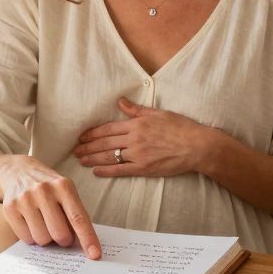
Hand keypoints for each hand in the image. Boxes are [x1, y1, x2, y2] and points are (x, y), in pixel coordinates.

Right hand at [0, 155, 101, 258]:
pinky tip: (31, 223)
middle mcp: (43, 190)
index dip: (87, 238)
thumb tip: (83, 244)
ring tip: (43, 223)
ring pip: (42, 239)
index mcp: (63, 186)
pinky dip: (31, 237)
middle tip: (61, 233)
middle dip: (64, 240)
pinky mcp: (10, 208)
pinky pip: (26, 238)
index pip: (78, 218)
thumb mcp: (65, 192)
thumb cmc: (48, 187)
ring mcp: (25, 199)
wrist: (17, 172)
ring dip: (46, 238)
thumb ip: (75, 214)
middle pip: (60, 234)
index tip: (95, 255)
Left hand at [72, 98, 211, 177]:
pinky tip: (96, 171)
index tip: (82, 136)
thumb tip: (120, 102)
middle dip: (88, 147)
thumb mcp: (158, 113)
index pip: (108, 129)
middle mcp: (134, 139)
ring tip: (81, 160)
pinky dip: (107, 171)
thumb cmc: (181, 127)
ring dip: (93, 158)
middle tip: (75, 150)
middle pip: (105, 143)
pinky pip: (121, 170)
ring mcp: (138, 155)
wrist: (197, 146)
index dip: (93, 133)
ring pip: (110, 157)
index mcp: (137, 124)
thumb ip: (136, 109)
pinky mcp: (144, 169)